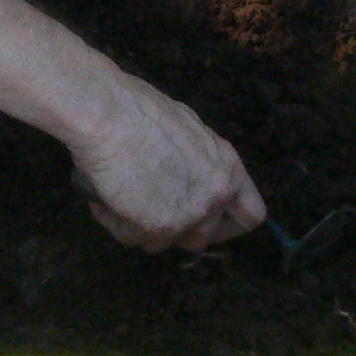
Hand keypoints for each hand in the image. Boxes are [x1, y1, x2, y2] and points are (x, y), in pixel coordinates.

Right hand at [68, 82, 265, 252]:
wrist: (109, 115)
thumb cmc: (138, 112)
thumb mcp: (187, 132)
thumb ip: (200, 163)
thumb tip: (190, 178)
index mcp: (227, 167)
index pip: (250, 215)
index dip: (227, 224)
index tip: (206, 222)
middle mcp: (216, 194)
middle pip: (203, 238)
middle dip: (175, 227)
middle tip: (149, 205)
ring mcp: (191, 214)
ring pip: (166, 243)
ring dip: (142, 227)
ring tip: (121, 195)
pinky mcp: (159, 228)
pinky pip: (134, 239)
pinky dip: (117, 223)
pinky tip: (105, 197)